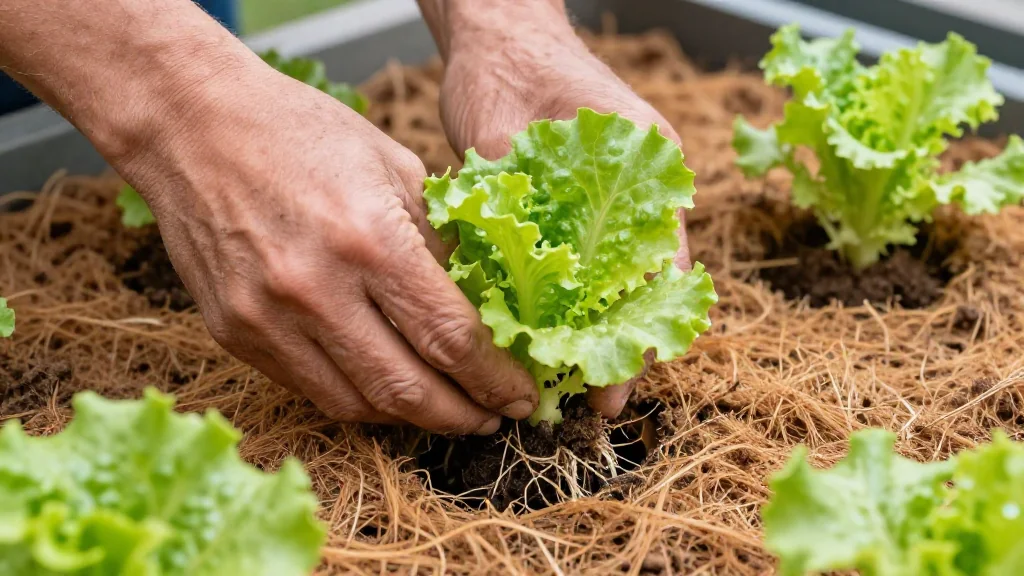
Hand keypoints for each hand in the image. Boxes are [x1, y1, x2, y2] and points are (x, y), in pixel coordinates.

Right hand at [108, 49, 538, 433]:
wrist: (191, 126)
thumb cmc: (299, 131)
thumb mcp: (393, 165)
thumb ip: (440, 237)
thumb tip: (486, 297)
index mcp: (370, 239)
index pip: (451, 337)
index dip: (495, 379)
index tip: (520, 395)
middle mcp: (317, 290)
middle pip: (408, 389)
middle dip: (463, 416)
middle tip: (493, 420)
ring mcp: (269, 319)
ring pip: (358, 405)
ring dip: (412, 419)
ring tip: (449, 412)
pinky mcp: (236, 334)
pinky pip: (311, 389)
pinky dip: (359, 400)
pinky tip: (388, 392)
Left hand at [434, 2, 689, 417]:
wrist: (499, 32)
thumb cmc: (511, 66)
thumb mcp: (505, 137)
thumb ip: (511, 207)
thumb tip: (505, 289)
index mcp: (649, 170)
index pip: (661, 274)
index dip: (639, 340)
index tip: (612, 391)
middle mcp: (640, 192)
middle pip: (644, 288)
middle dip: (620, 348)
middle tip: (589, 404)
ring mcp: (613, 202)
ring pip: (614, 284)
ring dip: (595, 332)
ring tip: (565, 387)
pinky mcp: (578, 208)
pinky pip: (583, 267)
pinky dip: (568, 304)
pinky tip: (543, 340)